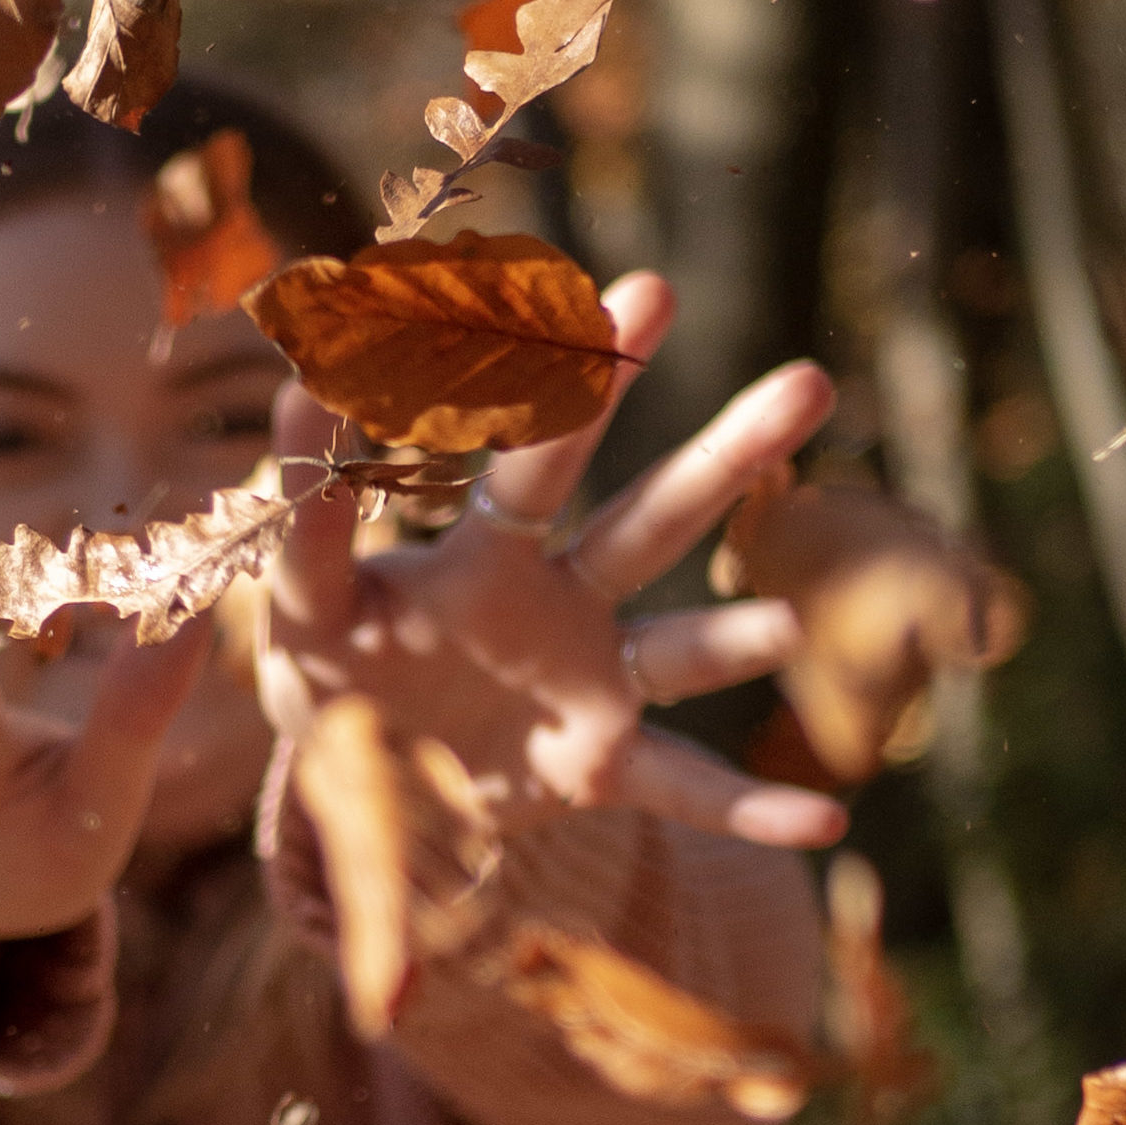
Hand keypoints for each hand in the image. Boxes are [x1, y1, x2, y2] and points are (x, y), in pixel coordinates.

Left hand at [263, 272, 847, 850]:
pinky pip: (682, 791)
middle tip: (806, 386)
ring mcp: (591, 687)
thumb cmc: (336, 672)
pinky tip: (825, 825)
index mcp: (488, 557)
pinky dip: (750, 811)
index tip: (640, 300)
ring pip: (682, 651)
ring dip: (736, 640)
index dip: (583, 392)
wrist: (355, 781)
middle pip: (653, 523)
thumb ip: (310, 520)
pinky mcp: (599, 769)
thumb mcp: (306, 605)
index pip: (540, 463)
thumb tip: (300, 389)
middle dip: (727, 458)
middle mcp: (561, 606)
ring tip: (791, 627)